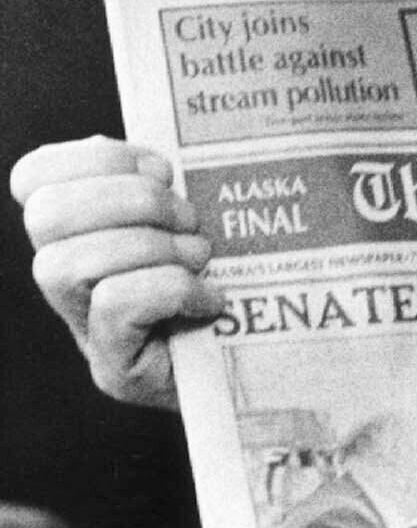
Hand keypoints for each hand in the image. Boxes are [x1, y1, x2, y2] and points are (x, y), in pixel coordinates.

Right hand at [10, 136, 223, 408]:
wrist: (270, 361)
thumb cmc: (245, 276)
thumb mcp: (206, 216)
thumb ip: (172, 182)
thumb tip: (160, 158)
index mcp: (84, 231)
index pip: (34, 177)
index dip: (91, 159)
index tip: (161, 166)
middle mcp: (71, 282)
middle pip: (46, 216)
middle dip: (129, 200)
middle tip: (189, 218)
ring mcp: (87, 330)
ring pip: (68, 264)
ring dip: (151, 247)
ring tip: (202, 258)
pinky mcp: (116, 369)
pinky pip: (115, 304)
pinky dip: (173, 289)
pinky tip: (213, 299)